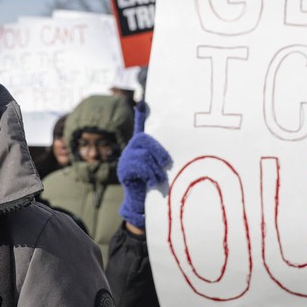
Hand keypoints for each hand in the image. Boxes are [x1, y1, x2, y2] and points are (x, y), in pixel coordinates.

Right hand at [118, 102, 171, 230]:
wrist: (143, 204)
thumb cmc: (157, 185)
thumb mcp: (164, 169)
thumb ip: (166, 159)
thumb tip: (182, 152)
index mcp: (144, 147)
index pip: (141, 126)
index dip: (141, 115)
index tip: (143, 102)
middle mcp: (133, 148)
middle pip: (145, 139)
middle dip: (158, 150)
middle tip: (167, 163)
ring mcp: (126, 158)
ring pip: (143, 154)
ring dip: (155, 168)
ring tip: (159, 179)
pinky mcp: (123, 169)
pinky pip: (139, 166)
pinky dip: (149, 175)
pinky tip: (152, 183)